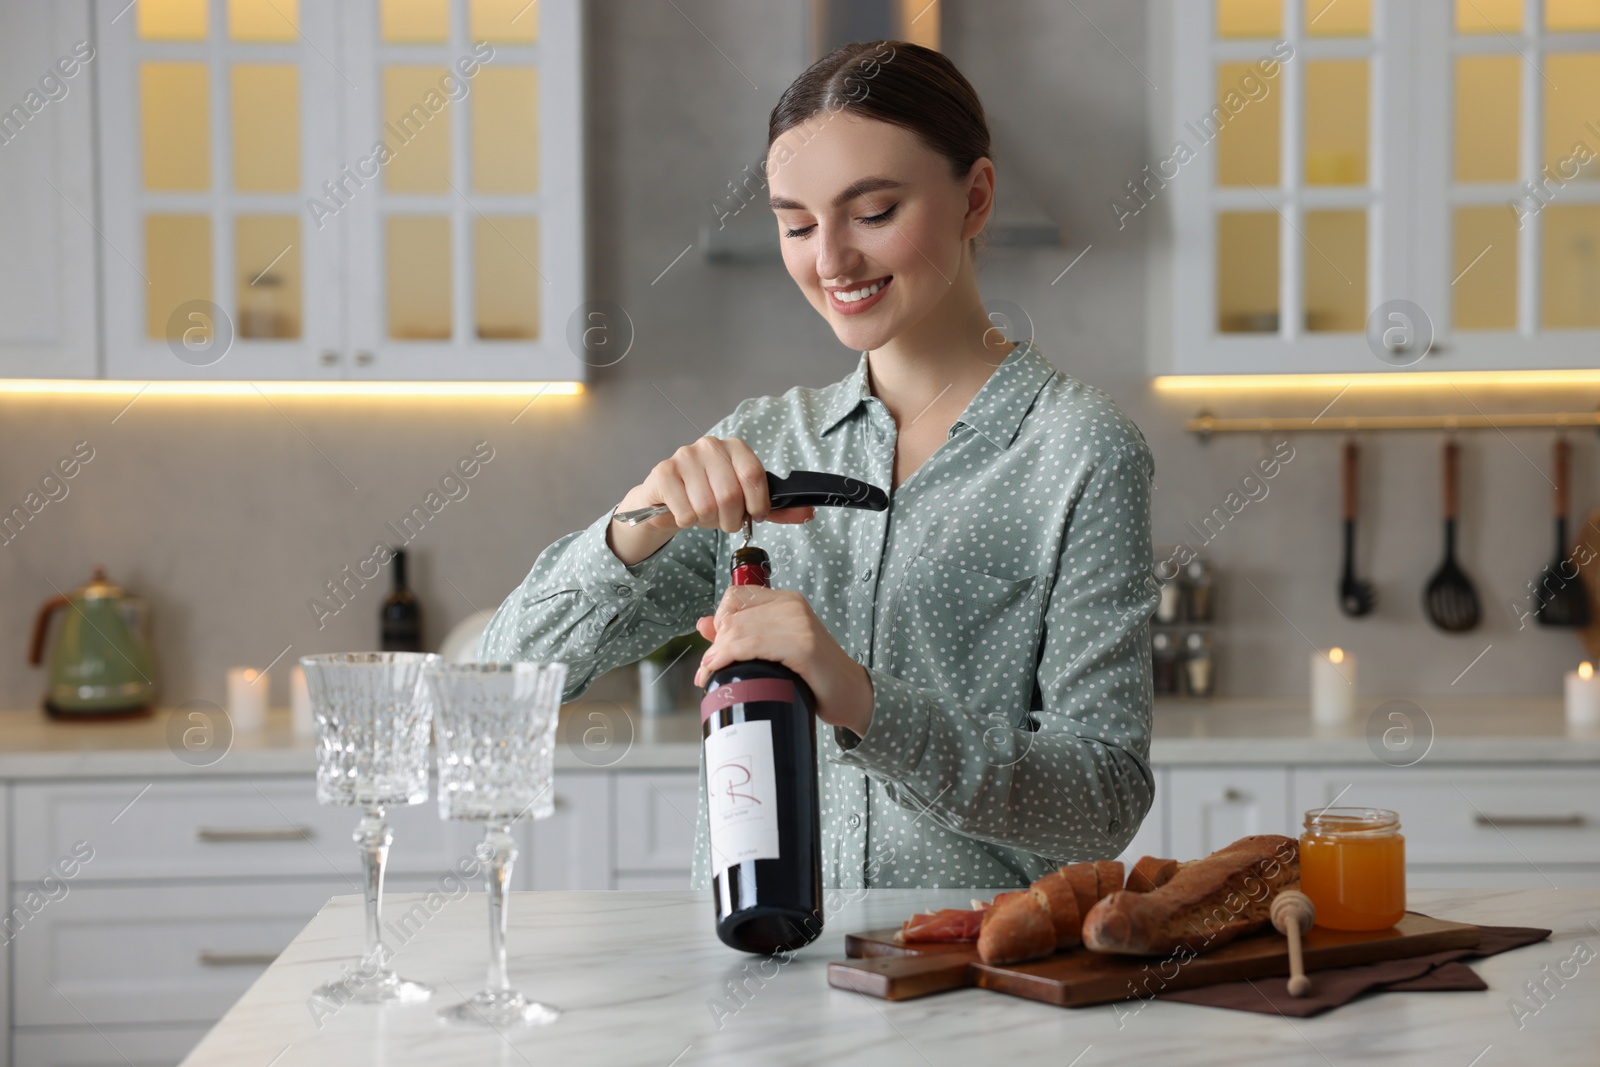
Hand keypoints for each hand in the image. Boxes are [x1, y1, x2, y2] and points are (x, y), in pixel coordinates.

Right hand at [607, 436, 814, 566]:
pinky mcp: (663, 472)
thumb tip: (808, 512)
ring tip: (702, 514)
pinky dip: (687, 521)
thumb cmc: (709, 497)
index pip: (754, 475)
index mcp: (735, 448)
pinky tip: (684, 512)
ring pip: (707, 506)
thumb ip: (776, 509)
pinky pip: (685, 511)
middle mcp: (710, 446)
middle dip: (730, 519)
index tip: (753, 516)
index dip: (757, 503)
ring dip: (707, 521)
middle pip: (731, 495)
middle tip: (723, 520)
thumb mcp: (745, 502)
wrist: (667, 498)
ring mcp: (684, 456)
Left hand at [693, 585, 874, 737]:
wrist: (851, 694)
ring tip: (711, 677)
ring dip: (715, 657)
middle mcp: (792, 606)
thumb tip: (703, 624)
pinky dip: (730, 659)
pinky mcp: (803, 646)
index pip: (734, 596)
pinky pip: (752, 646)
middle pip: (731, 617)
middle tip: (707, 671)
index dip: (719, 621)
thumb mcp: (776, 647)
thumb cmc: (815, 674)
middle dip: (713, 647)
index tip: (717, 648)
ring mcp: (798, 624)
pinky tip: (723, 673)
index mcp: (786, 601)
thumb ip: (741, 633)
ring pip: (737, 631)